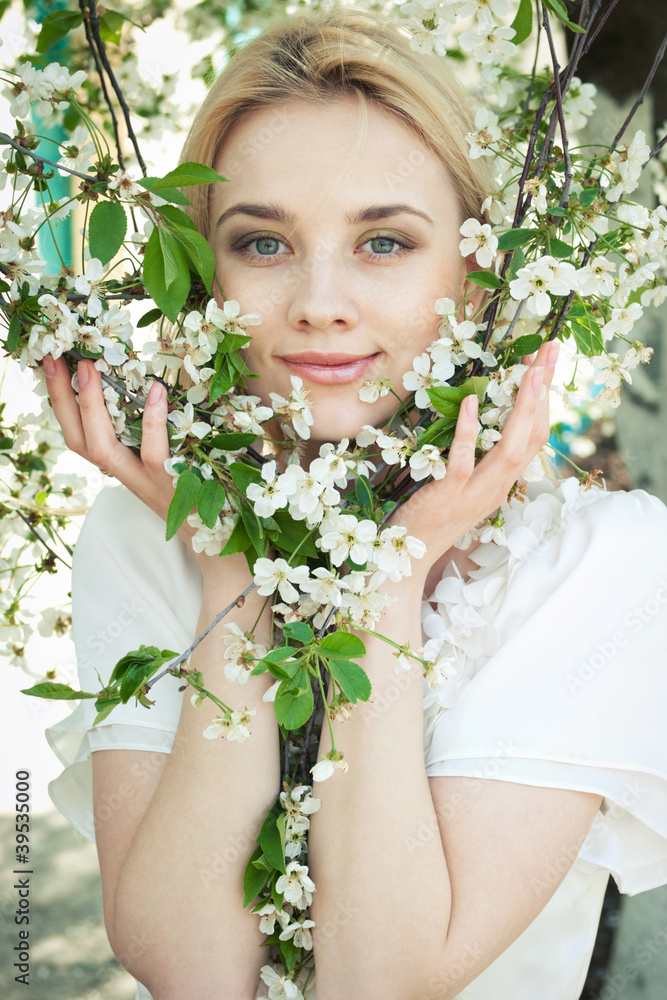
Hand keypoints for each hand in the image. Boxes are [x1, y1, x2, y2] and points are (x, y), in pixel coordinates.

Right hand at [42, 354, 249, 587]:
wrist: (224, 546)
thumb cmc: (201, 495)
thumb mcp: (172, 461)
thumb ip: (162, 431)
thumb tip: (160, 380)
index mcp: (124, 468)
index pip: (79, 437)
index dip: (63, 404)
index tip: (54, 367)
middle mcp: (128, 477)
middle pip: (80, 441)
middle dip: (63, 400)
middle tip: (58, 359)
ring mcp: (147, 483)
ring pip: (105, 449)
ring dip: (93, 407)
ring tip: (91, 369)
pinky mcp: (173, 487)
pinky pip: (155, 453)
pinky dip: (153, 421)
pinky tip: (156, 390)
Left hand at [387, 340, 559, 583]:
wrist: (407, 563)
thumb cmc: (428, 519)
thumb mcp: (459, 488)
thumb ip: (473, 458)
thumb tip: (474, 416)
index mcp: (500, 483)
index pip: (533, 437)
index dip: (543, 399)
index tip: (546, 362)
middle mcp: (496, 488)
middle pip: (532, 436)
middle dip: (544, 392)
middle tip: (551, 350)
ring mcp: (474, 493)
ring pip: (510, 450)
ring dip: (522, 408)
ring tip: (530, 370)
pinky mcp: (448, 496)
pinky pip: (463, 462)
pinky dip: (470, 432)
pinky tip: (472, 403)